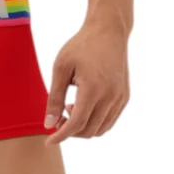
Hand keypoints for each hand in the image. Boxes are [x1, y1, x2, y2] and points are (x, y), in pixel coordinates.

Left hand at [44, 21, 129, 143]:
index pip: (77, 124)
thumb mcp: (61, 68)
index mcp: (93, 89)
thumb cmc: (81, 46)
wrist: (108, 31)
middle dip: (70, 131)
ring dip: (83, 127)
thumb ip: (54, 98)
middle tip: (58, 117)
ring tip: (70, 107)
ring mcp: (121, 98)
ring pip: (101, 129)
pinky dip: (95, 121)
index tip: (49, 141)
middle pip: (89, 130)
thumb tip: (49, 124)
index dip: (61, 135)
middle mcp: (111, 97)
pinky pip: (110, 120)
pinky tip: (83, 106)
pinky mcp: (125, 96)